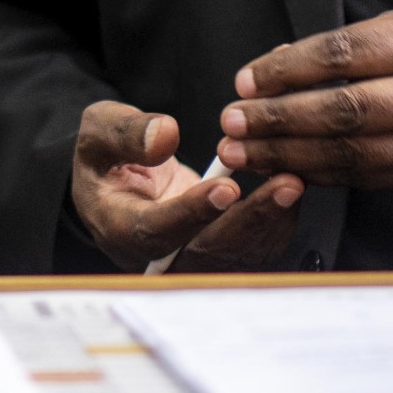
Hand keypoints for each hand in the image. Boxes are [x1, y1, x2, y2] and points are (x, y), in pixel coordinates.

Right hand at [71, 101, 306, 269]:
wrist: (118, 187)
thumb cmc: (106, 159)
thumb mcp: (97, 132)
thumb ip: (124, 133)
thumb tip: (166, 136)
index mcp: (120, 229)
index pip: (158, 231)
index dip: (193, 212)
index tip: (225, 187)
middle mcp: (158, 256)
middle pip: (209, 252)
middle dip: (251, 219)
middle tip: (286, 184)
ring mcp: (191, 260)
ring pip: (238, 254)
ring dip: (272, 220)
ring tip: (294, 182)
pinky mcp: (218, 254)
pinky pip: (253, 248)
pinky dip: (276, 220)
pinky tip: (290, 185)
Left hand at [215, 8, 392, 193]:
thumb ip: (362, 42)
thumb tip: (283, 65)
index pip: (345, 56)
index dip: (288, 70)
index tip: (246, 79)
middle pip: (343, 111)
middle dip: (278, 119)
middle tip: (230, 120)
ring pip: (351, 154)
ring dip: (287, 155)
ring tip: (242, 150)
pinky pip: (369, 179)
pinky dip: (322, 175)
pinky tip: (286, 169)